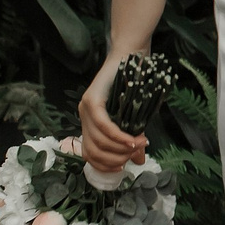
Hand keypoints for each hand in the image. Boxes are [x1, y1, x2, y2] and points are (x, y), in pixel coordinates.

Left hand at [78, 51, 148, 173]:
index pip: (89, 154)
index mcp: (89, 123)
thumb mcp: (133, 117)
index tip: (122, 168)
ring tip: (140, 145)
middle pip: (93, 151)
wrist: (131, 56)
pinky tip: (133, 140)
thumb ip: (132, 139)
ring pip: (99, 140)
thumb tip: (139, 160)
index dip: (104, 165)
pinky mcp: (92, 100)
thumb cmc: (134, 85)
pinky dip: (119, 137)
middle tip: (135, 155)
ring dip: (121, 148)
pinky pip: (104, 126)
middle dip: (115, 159)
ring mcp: (85, 108)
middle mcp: (83, 116)